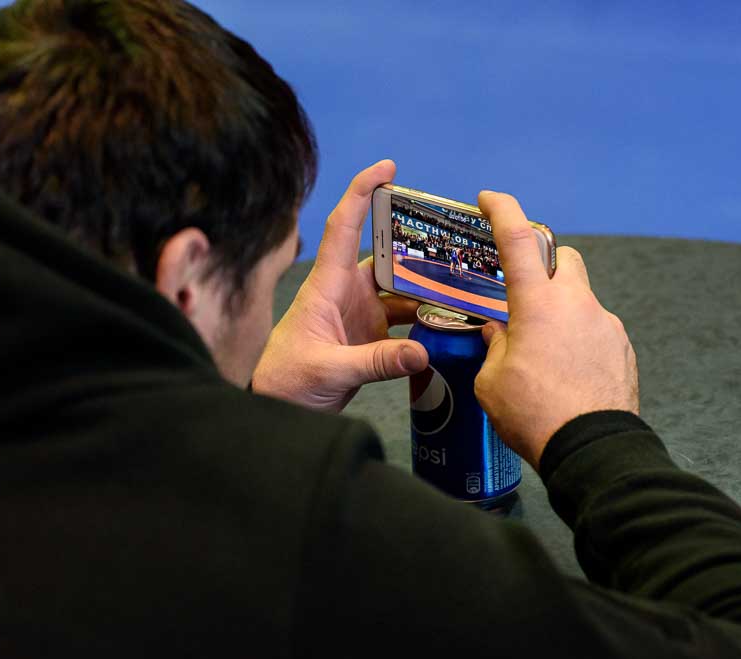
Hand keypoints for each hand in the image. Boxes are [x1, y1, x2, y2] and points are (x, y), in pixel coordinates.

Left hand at [252, 160, 428, 412]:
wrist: (275, 410)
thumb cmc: (286, 381)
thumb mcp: (329, 371)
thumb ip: (375, 362)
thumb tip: (423, 351)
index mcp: (328, 285)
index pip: (344, 227)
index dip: (362, 192)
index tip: (388, 167)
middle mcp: (347, 293)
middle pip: (386, 255)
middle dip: (416, 242)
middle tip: (453, 233)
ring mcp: (360, 314)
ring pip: (401, 290)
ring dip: (428, 287)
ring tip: (464, 282)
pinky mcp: (370, 338)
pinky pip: (405, 322)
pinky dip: (426, 321)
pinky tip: (450, 323)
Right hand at [473, 191, 638, 471]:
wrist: (593, 449)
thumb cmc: (534, 414)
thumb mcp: (491, 382)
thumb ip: (494, 347)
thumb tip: (500, 333)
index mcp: (537, 304)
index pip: (517, 239)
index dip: (502, 211)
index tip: (489, 199)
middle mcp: (576, 303)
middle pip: (563, 257)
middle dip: (543, 263)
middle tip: (524, 291)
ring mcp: (606, 323)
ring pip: (581, 297)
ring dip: (561, 309)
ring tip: (543, 350)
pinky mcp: (623, 347)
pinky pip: (596, 329)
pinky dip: (580, 338)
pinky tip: (567, 371)